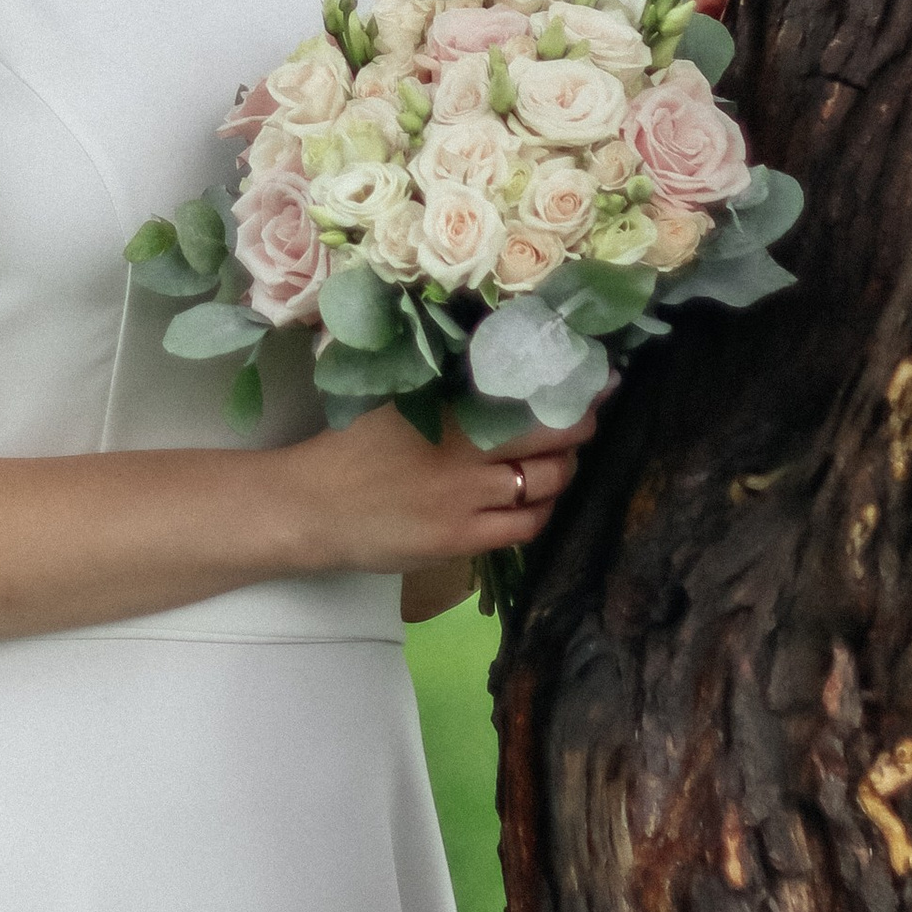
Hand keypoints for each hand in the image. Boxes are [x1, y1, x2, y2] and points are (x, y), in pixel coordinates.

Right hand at [276, 394, 599, 579]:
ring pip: (543, 483)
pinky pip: (524, 526)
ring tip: (565, 459)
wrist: (312, 507)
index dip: (567, 388)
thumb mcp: (395, 403)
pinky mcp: (462, 538)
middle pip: (547, 437)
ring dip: (564, 469)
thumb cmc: (349, 448)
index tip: (600, 378)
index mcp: (443, 408)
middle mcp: (461, 451)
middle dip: (579, 425)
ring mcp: (465, 498)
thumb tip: (495, 373)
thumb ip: (444, 391)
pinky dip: (541, 511)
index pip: (523, 392)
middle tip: (591, 414)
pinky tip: (539, 501)